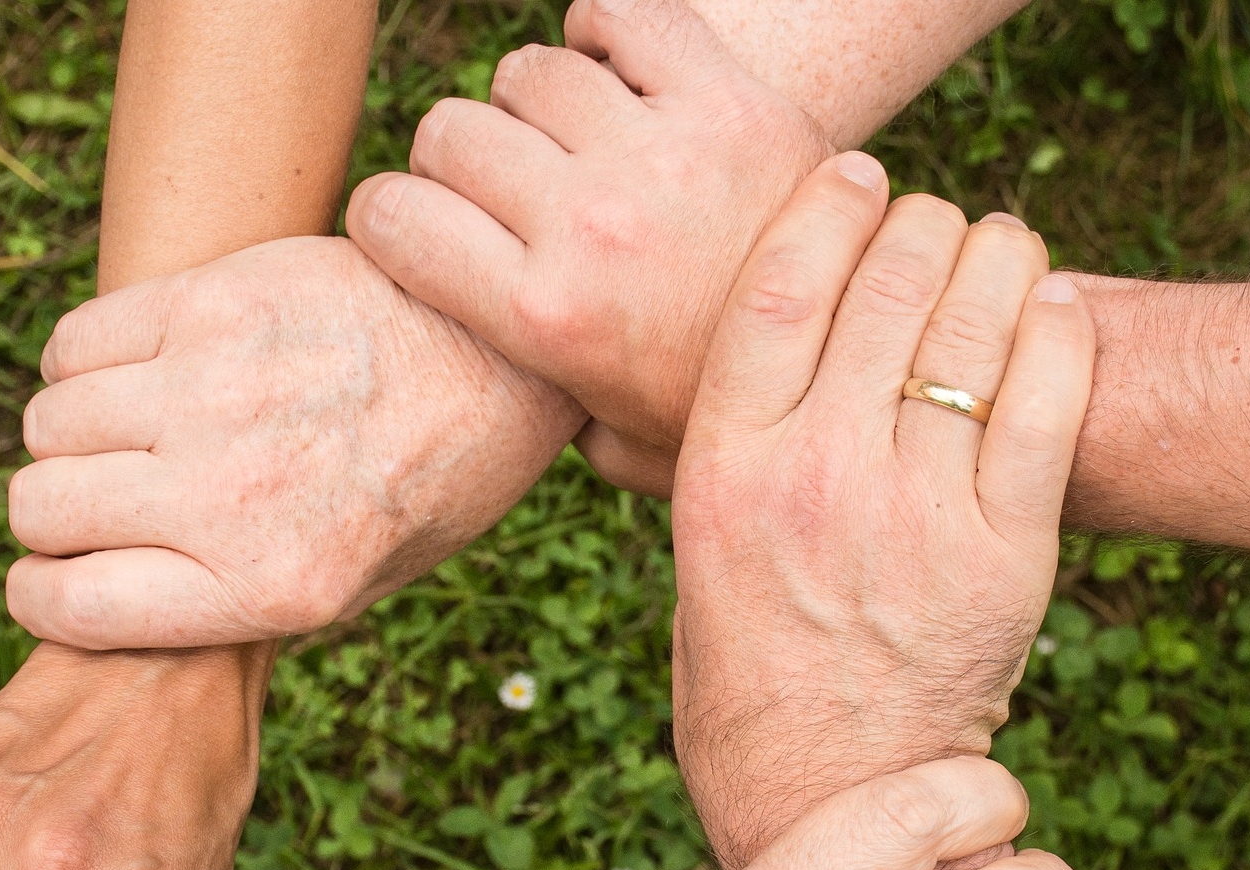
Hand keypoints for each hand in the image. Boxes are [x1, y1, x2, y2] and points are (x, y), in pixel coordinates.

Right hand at [4, 236, 583, 648]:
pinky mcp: (212, 302)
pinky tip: (138, 372)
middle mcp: (232, 496)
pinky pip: (74, 343)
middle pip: (41, 509)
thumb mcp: (357, 586)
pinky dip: (82, 364)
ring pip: (48, 424)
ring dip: (71, 437)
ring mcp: (215, 392)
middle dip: (54, 516)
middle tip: (102, 502)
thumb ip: (236, 603)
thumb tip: (111, 602)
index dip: (42, 596)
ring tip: (130, 433)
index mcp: (271, 588)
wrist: (501, 356)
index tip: (54, 579)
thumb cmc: (430, 482)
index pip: (70, 607)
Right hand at [347, 0, 827, 495]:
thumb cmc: (720, 411)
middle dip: (457, 163)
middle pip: (450, 133)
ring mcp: (659, 156)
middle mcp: (589, 227)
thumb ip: (538, 412)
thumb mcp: (613, 446)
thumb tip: (483, 392)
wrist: (862, 362)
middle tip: (503, 194)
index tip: (414, 229)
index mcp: (544, 318)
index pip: (391, 217)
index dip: (387, 218)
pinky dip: (605, 28)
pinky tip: (615, 72)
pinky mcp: (728, 100)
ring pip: (528, 72)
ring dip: (535, 104)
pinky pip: (623, 13)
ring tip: (572, 145)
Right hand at [668, 156, 1094, 869]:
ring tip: (997, 250)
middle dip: (919, 224)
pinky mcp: (1005, 556)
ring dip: (996, 257)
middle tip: (932, 225)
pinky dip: (1059, 330)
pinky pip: (1050, 400)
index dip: (827, 205)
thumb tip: (710, 360)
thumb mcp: (691, 558)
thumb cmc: (745, 677)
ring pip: (975, 323)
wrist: (826, 798)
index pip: (779, 285)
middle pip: (886, 282)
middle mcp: (816, 479)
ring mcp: (916, 515)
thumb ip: (705, 457)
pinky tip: (1051, 307)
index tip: (855, 175)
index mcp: (723, 473)